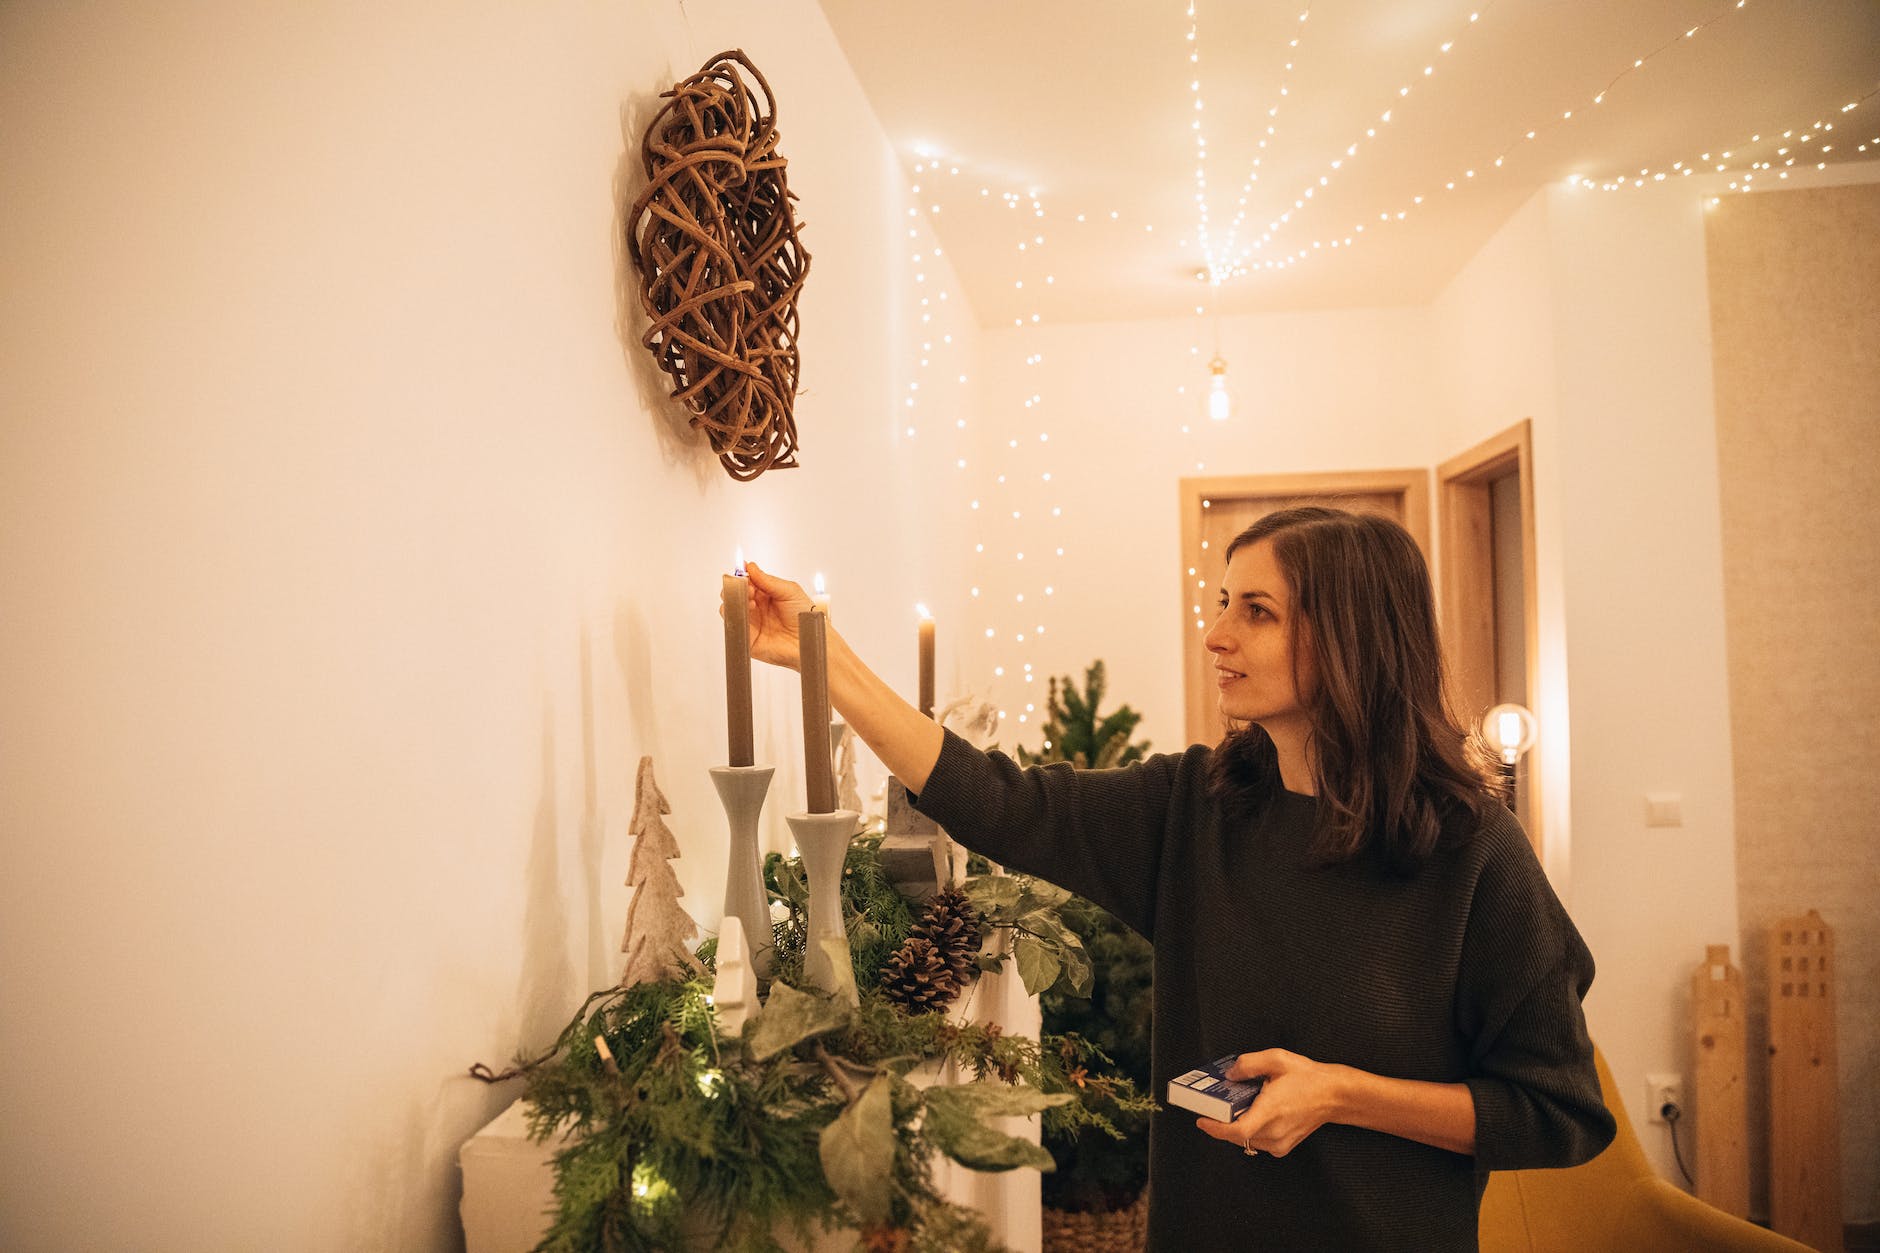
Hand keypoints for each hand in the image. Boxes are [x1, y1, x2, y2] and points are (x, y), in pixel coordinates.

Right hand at [740, 561, 816, 669]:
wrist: (810, 639)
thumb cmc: (805, 615)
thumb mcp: (789, 591)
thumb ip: (768, 580)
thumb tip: (750, 567)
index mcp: (765, 594)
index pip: (746, 581)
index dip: (742, 575)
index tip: (742, 570)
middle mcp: (755, 608)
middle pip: (734, 593)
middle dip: (736, 587)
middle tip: (748, 587)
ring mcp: (751, 623)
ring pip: (730, 608)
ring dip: (735, 600)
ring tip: (752, 600)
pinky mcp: (748, 639)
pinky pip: (734, 626)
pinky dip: (734, 615)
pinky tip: (748, 610)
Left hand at [1193, 1048, 1344, 1158]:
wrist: (1334, 1096)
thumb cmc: (1308, 1078)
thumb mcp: (1276, 1059)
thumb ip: (1249, 1064)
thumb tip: (1230, 1074)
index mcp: (1271, 1111)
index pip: (1237, 1131)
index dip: (1215, 1129)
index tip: (1201, 1120)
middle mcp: (1274, 1131)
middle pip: (1236, 1136)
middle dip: (1222, 1122)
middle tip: (1215, 1106)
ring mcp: (1279, 1143)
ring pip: (1245, 1140)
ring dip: (1236, 1126)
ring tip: (1237, 1107)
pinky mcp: (1283, 1147)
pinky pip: (1257, 1142)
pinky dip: (1249, 1131)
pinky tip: (1254, 1114)